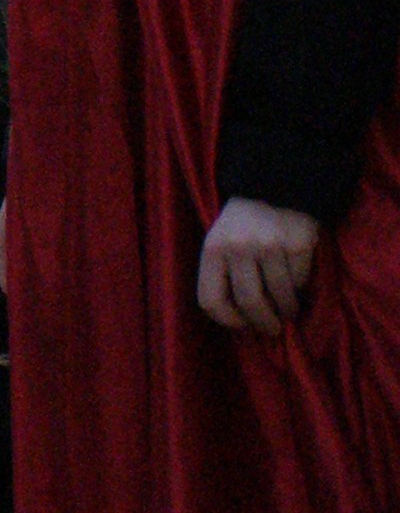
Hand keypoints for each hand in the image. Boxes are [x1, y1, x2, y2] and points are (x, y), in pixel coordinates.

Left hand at [197, 196, 319, 336]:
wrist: (274, 184)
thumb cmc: (243, 222)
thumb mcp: (221, 240)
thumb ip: (223, 274)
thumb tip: (242, 319)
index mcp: (213, 249)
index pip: (211, 300)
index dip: (227, 320)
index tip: (242, 323)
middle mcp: (239, 248)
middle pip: (250, 303)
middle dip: (264, 323)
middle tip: (272, 328)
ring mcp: (270, 246)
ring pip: (280, 298)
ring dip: (287, 310)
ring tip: (288, 308)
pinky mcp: (297, 245)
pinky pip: (300, 283)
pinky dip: (300, 289)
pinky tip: (296, 281)